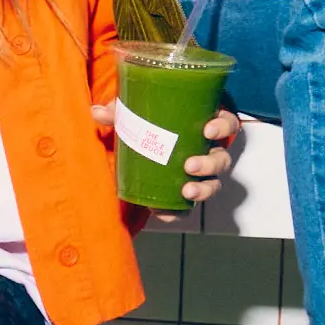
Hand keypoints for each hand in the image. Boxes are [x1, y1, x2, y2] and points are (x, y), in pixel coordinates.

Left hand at [96, 102, 238, 220]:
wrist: (142, 146)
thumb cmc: (149, 122)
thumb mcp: (135, 114)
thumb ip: (118, 112)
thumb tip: (97, 111)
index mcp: (203, 123)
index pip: (227, 123)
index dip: (223, 126)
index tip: (208, 130)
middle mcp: (208, 149)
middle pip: (222, 158)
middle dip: (210, 163)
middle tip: (190, 166)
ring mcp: (200, 173)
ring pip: (213, 183)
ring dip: (203, 189)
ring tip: (186, 192)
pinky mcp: (186, 191)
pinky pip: (189, 206)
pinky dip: (178, 212)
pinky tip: (163, 213)